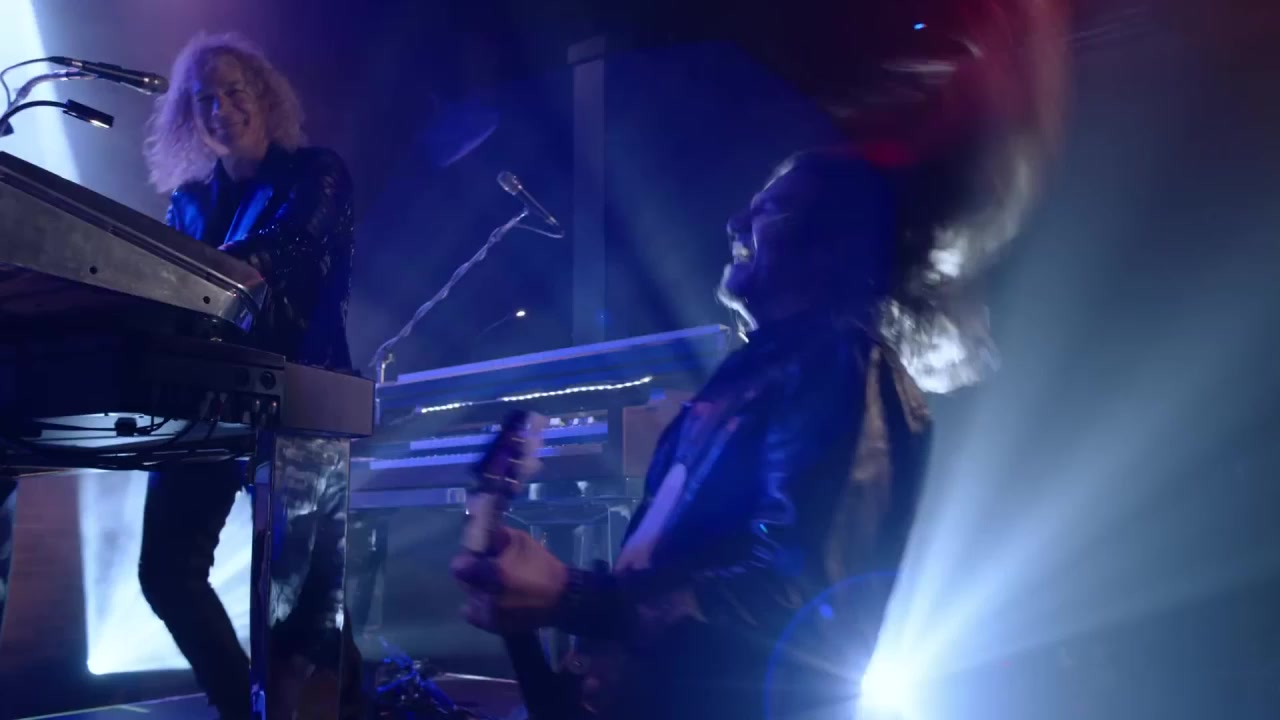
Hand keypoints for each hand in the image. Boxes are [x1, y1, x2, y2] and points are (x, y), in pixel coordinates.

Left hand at [451, 527, 568, 633]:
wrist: (562, 598)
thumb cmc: (541, 567)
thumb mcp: (521, 541)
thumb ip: (497, 536)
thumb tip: (481, 532)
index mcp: (491, 574)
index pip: (459, 566)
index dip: (467, 558)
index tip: (476, 556)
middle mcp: (485, 597)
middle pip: (463, 582)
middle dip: (473, 573)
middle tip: (488, 568)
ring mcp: (488, 615)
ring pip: (470, 597)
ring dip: (478, 589)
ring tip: (496, 585)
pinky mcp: (493, 627)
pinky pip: (475, 614)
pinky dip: (481, 606)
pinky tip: (493, 599)